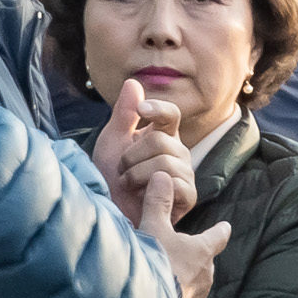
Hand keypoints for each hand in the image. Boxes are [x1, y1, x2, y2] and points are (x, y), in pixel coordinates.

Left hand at [94, 78, 195, 225]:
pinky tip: (144, 197)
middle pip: (160, 140)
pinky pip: (173, 182)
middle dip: (131, 157)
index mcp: (163, 137)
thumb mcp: (112, 143)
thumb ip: (124, 114)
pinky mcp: (188, 196)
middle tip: (122, 172)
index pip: (170, 115)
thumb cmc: (109, 180)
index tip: (141, 110)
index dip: (158, 109)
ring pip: (163, 162)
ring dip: (135, 175)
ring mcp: (184, 174)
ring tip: (130, 187)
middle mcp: (178, 153)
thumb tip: (133, 82)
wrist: (109, 215)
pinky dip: (150, 189)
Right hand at [140, 165, 227, 297]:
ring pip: (195, 282)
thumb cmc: (154, 263)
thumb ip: (158, 203)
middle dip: (195, 257)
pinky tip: (161, 297)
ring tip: (166, 276)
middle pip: (205, 261)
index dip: (220, 230)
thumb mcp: (153, 229)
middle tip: (180, 253)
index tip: (226, 226)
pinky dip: (175, 295)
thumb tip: (163, 175)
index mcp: (203, 250)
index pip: (218, 236)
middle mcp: (206, 274)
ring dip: (184, 278)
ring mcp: (198, 296)